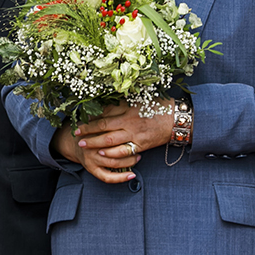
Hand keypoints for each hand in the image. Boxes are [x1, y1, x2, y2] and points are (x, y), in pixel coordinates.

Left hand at [53, 101, 173, 182]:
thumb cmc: (158, 106)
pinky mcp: (142, 145)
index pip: (104, 114)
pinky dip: (112, 153)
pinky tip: (103, 154)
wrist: (177, 118)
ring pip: (110, 140)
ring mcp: (135, 134)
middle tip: (76, 135)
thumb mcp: (138, 100)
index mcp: (127, 109)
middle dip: (88, 132)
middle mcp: (129, 121)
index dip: (90, 118)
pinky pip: (124, 151)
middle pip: (103, 127)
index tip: (79, 120)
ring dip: (96, 143)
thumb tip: (104, 103)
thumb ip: (122, 103)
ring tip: (85, 146)